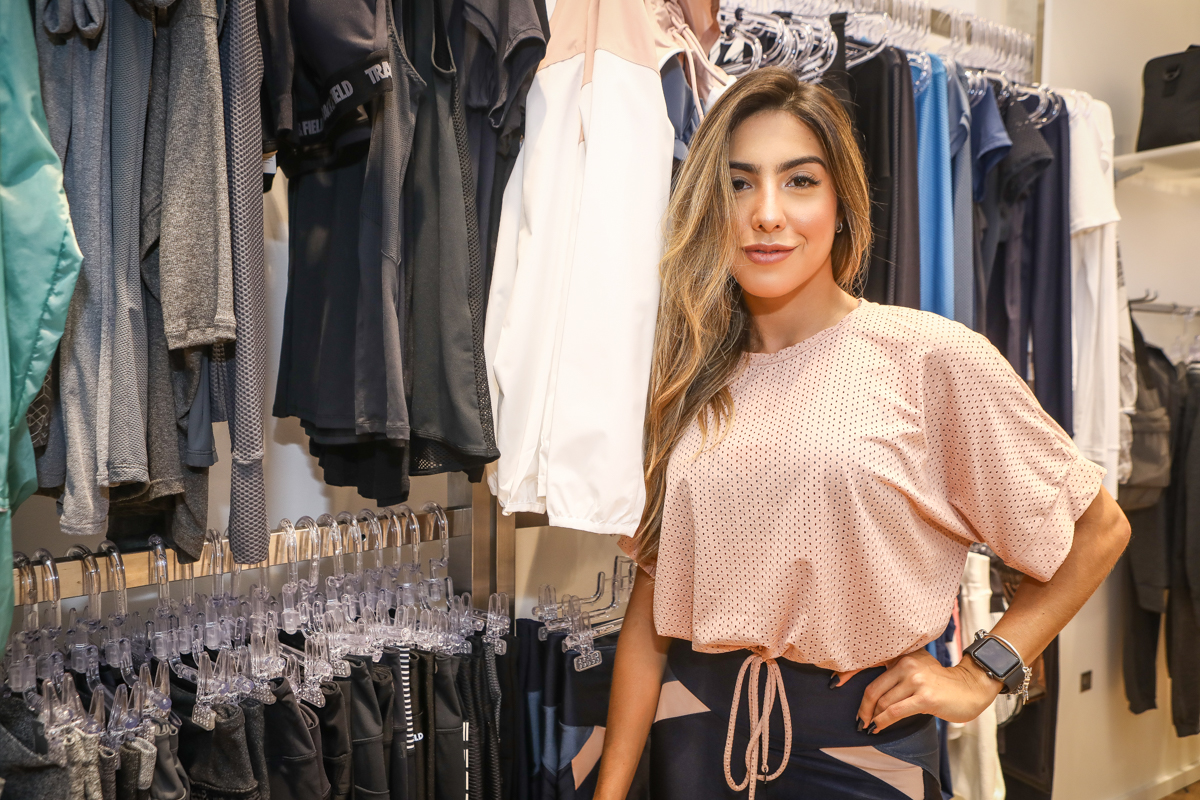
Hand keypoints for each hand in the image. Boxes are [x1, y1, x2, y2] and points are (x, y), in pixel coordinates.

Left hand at [833, 648, 1002, 733]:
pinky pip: (894, 712)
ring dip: (873, 717)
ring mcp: (916, 679)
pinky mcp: (924, 696)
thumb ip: (895, 672)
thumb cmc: (940, 682)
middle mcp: (907, 662)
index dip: (848, 672)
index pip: (869, 660)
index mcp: (902, 654)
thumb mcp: (917, 667)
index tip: (834, 683)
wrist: (970, 688)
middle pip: (873, 688)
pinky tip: (877, 728)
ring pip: (883, 702)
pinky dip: (882, 722)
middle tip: (859, 719)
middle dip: (863, 707)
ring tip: (868, 725)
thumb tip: (869, 692)